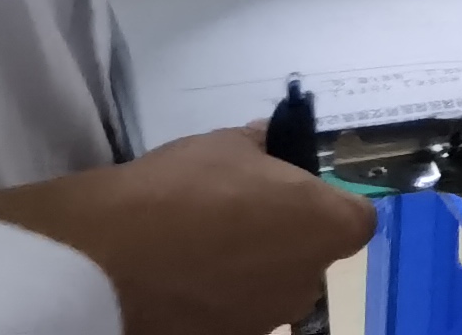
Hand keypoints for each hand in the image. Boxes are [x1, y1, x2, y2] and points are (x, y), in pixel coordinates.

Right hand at [0, 129, 371, 334]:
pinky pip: (234, 314)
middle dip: (286, 239)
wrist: (105, 258)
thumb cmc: (180, 189)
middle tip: (239, 217)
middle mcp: (307, 282)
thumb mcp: (228, 144)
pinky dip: (217, 301)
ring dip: (250, 273)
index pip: (356, 219)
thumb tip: (268, 144)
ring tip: (199, 251)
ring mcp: (265, 320)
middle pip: (312, 257)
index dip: (328, 205)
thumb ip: (262, 147)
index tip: (293, 193)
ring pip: (272, 290)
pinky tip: (180, 281)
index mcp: (326, 226)